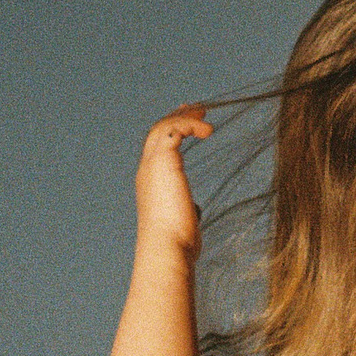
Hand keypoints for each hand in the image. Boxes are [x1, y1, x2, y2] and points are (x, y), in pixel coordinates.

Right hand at [134, 105, 213, 262]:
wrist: (166, 247)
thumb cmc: (176, 242)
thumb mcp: (181, 220)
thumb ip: (185, 208)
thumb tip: (194, 209)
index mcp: (150, 182)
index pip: (158, 149)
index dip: (173, 132)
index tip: (191, 124)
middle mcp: (147, 170)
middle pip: (159, 131)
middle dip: (178, 116)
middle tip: (198, 107)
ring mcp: (152, 164)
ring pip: (164, 126)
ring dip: (185, 116)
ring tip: (205, 111)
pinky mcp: (163, 161)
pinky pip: (175, 129)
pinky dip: (191, 125)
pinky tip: (208, 131)